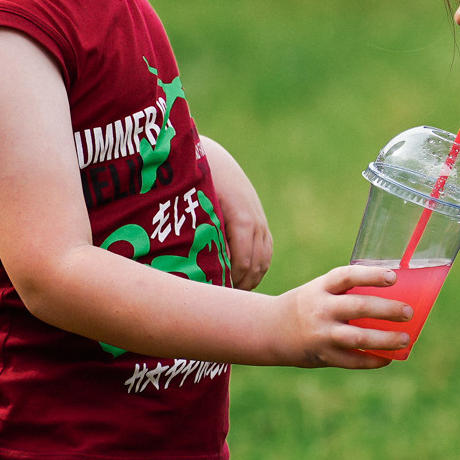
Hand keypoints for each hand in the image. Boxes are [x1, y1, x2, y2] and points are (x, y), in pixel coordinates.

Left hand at [200, 138, 273, 289]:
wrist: (213, 159)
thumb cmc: (198, 183)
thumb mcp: (196, 208)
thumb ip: (200, 234)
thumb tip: (193, 267)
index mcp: (242, 219)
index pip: (243, 263)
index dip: (230, 283)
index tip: (214, 296)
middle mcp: (256, 221)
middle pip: (256, 266)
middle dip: (239, 286)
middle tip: (220, 300)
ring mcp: (261, 221)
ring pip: (264, 260)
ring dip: (250, 279)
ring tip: (230, 292)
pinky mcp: (260, 220)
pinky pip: (266, 250)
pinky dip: (257, 267)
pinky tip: (241, 277)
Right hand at [279, 265, 410, 368]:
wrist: (270, 330)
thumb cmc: (307, 306)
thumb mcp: (319, 290)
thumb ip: (347, 291)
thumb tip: (393, 291)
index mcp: (321, 288)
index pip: (348, 276)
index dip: (371, 276)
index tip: (393, 277)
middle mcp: (321, 309)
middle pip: (359, 308)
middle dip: (387, 310)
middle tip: (408, 311)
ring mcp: (322, 334)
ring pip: (358, 338)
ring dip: (385, 339)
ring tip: (405, 339)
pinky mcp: (323, 356)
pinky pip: (352, 360)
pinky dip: (372, 360)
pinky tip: (388, 358)